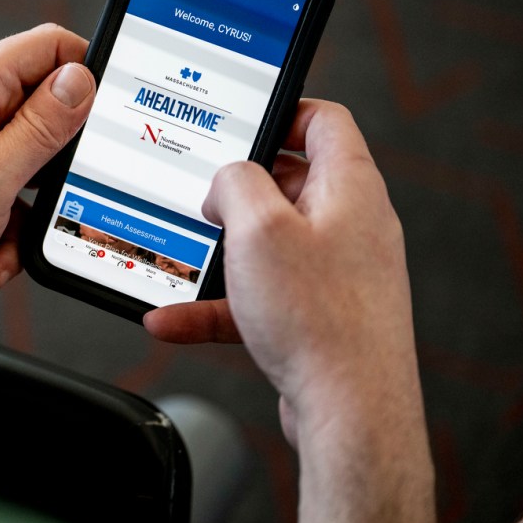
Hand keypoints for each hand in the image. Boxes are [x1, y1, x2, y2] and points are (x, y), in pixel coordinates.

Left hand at [0, 24, 94, 397]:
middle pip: (45, 108)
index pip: (50, 45)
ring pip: (28, 159)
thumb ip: (43, 125)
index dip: (87, 72)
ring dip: (31, 205)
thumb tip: (81, 79)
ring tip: (10, 236)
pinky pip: (4, 189)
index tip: (105, 117)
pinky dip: (6, 224)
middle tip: (60, 192)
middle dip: (57, 161)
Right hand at [144, 100, 434, 522]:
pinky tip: (173, 317)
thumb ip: (235, 182)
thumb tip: (226, 180)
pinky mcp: (315, 314)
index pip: (324, 121)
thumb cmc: (321, 320)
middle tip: (202, 196)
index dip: (280, 110)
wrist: (350, 411)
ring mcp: (333, 272)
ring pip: (265, 245)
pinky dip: (216, 303)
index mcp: (349, 187)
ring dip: (217, 253)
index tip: (240, 121)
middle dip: (234, 191)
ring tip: (181, 257)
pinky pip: (256, 296)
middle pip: (287, 183)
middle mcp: (348, 225)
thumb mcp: (258, 227)